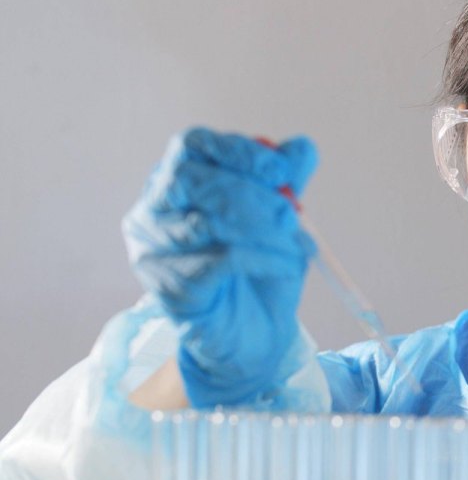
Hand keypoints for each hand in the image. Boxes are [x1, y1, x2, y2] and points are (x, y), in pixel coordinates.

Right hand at [123, 127, 317, 407]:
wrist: (255, 334)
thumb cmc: (259, 271)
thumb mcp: (279, 220)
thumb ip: (285, 184)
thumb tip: (302, 147)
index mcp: (176, 184)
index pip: (190, 145)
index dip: (237, 151)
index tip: (282, 170)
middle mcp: (153, 212)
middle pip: (189, 177)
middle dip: (249, 192)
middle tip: (291, 213)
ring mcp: (153, 251)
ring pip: (203, 222)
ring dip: (262, 230)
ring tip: (296, 244)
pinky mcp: (168, 288)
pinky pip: (216, 261)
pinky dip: (260, 259)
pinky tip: (284, 266)